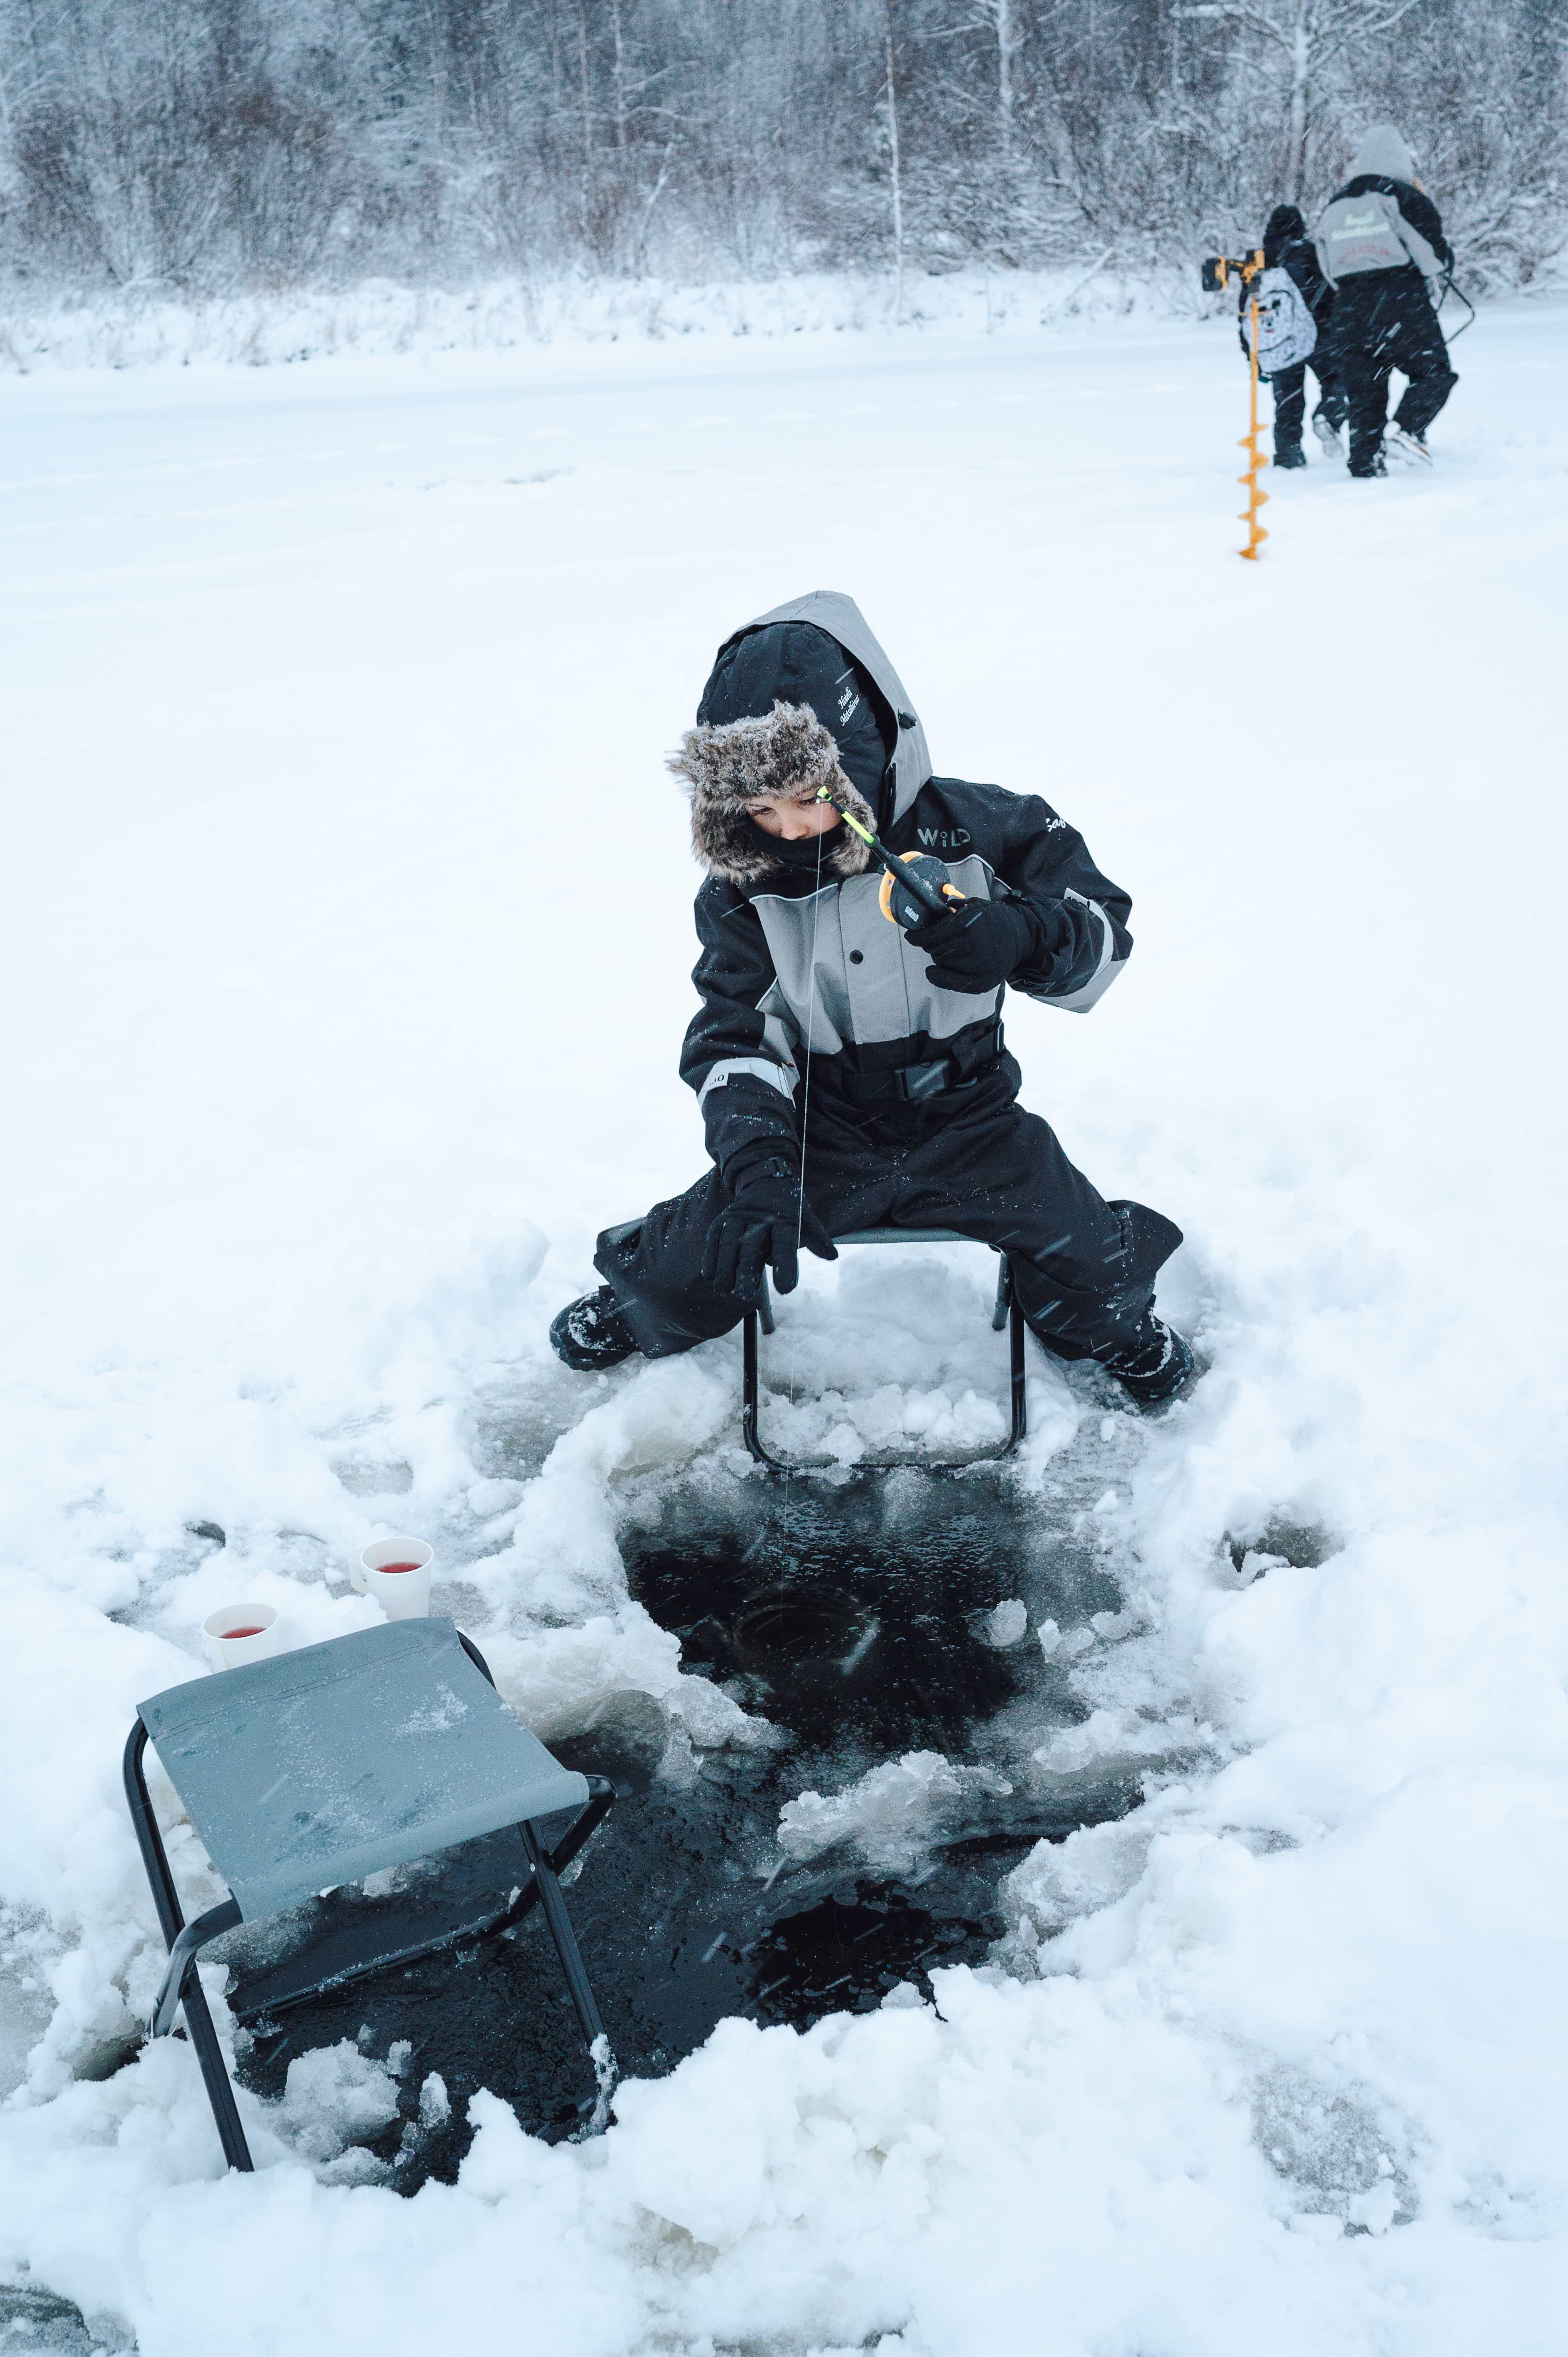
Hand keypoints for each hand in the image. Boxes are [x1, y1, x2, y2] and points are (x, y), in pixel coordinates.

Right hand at [702, 1162, 837, 1300]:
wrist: (766, 1179)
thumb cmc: (789, 1207)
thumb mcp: (807, 1219)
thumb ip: (817, 1240)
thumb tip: (832, 1256)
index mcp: (786, 1218)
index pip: (785, 1244)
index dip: (785, 1267)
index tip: (785, 1290)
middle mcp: (760, 1216)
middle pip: (752, 1246)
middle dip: (746, 1271)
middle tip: (746, 1296)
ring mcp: (739, 1215)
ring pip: (729, 1242)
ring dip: (725, 1267)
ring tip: (725, 1290)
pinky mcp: (723, 1218)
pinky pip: (714, 1238)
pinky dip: (711, 1257)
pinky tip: (711, 1276)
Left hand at [904, 894, 1041, 993]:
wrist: (1022, 936)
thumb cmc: (993, 920)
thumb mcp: (975, 905)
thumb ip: (952, 910)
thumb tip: (927, 914)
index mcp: (973, 921)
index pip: (935, 933)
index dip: (919, 936)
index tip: (911, 936)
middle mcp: (977, 943)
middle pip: (936, 948)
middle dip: (931, 944)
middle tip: (933, 941)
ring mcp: (981, 965)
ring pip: (942, 962)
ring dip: (939, 956)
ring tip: (950, 950)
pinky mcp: (984, 981)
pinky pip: (951, 982)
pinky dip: (938, 976)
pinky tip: (932, 971)